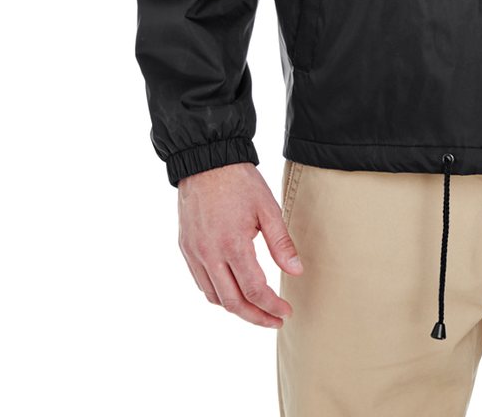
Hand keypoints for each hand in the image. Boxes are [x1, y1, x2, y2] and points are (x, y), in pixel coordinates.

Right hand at [177, 161, 303, 327]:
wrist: (206, 162)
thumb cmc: (240, 182)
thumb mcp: (268, 208)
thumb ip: (281, 243)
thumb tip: (296, 271)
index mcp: (232, 245)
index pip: (254, 290)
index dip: (272, 306)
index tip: (286, 311)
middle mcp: (209, 254)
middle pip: (232, 303)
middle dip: (256, 317)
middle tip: (275, 320)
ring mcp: (194, 254)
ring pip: (214, 298)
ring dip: (236, 309)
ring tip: (257, 309)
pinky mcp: (186, 249)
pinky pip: (201, 283)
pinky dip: (218, 295)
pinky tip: (233, 291)